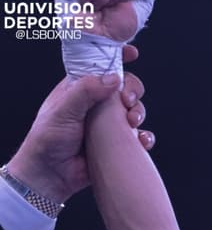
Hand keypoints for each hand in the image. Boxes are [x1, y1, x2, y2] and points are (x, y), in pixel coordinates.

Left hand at [7, 70, 152, 203]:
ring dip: (140, 113)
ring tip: (133, 123)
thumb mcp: (63, 111)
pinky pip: (139, 136)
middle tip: (128, 102)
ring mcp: (108, 124)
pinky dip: (145, 137)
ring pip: (134, 110)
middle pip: (124, 87)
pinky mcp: (118, 143)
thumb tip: (113, 78)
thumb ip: (86, 91)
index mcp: (79, 90)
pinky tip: (142, 142)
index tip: (132, 54)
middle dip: (133, 91)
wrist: (51, 175)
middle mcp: (96, 104)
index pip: (99, 66)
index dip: (116, 58)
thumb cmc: (47, 140)